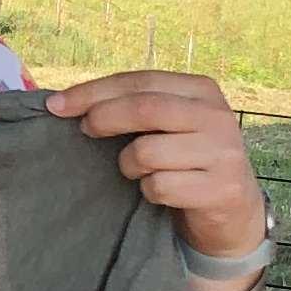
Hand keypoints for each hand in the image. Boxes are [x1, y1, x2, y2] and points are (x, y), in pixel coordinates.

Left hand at [46, 68, 265, 259]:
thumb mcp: (171, 124)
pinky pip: (160, 186)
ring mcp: (224, 153)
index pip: (140, 81)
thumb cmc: (187, 160)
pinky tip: (160, 191)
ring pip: (147, 151)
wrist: (234, 209)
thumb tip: (67, 102)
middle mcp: (217, 116)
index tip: (57, 106)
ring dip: (128, 164)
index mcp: (202, 90)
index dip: (94, 91)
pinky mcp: (222, 189)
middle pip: (145, 108)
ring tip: (138, 170)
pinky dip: (149, 191)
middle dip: (103, 117)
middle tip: (85, 131)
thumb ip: (136, 106)